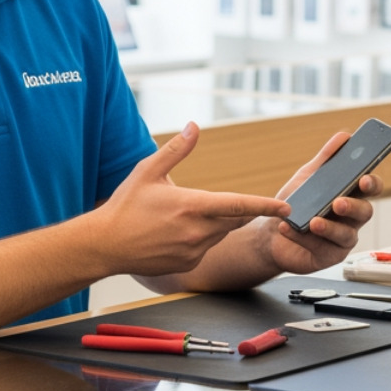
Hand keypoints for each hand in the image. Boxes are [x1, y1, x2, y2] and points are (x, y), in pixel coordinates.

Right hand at [96, 122, 290, 276]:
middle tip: (230, 202)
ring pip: (221, 234)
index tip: (286, 208)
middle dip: (239, 210)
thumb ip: (176, 149)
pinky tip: (177, 232)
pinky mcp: (188, 264)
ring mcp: (193, 251)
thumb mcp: (148, 171)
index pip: (238, 205)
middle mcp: (197, 231)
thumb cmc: (125, 206)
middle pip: (234, 219)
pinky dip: (203, 238)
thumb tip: (195, 126)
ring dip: (218, 223)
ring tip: (188, 215)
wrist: (104, 246)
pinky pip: (206, 248)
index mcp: (192, 206)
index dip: (265, 206)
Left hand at [263, 132, 382, 275]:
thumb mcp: (309, 177)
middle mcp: (351, 218)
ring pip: (346, 234)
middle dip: (352, 206)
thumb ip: (326, 158)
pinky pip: (323, 249)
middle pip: (365, 211)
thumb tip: (344, 136)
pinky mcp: (329, 256)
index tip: (364, 178)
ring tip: (312, 222)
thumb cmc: (296, 204)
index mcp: (351, 195)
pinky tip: (290, 230)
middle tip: (338, 202)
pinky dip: (306, 239)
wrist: (270, 233)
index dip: (372, 182)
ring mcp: (343, 239)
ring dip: (330, 228)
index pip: (371, 187)